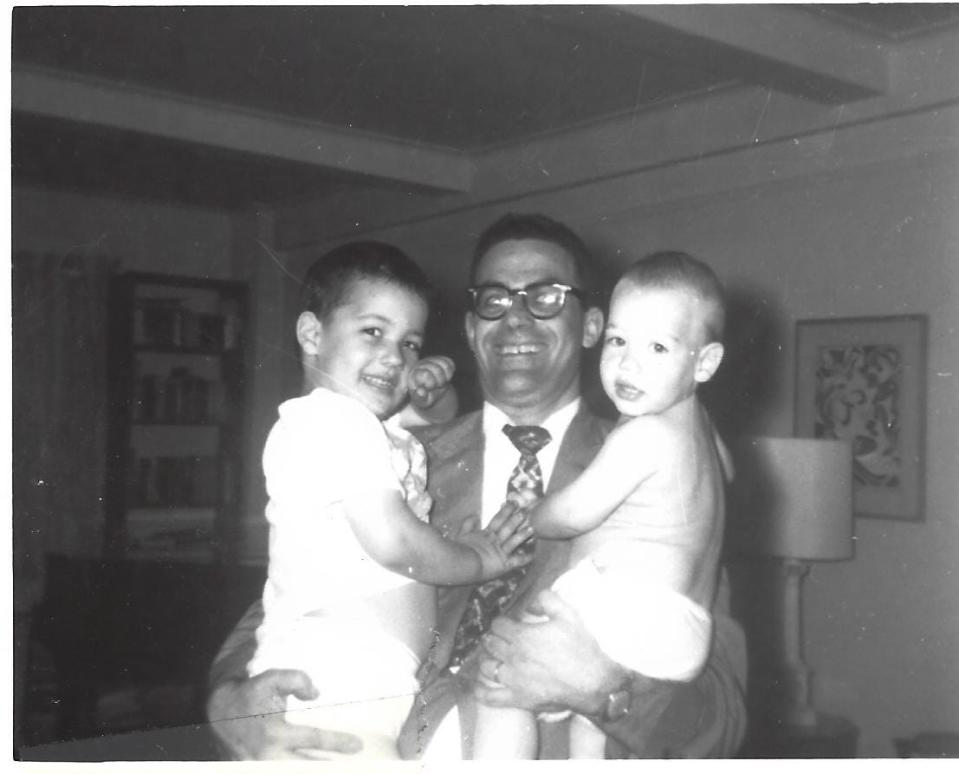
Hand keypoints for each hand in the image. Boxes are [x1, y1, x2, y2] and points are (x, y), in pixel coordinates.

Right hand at [206, 669, 361, 759]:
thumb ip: (296, 679)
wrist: (218, 711)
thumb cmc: (249, 693)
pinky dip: (296, 769)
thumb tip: (316, 694)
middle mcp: (269, 756)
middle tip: (351, 766)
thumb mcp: (271, 678)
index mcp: (276, 734)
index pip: (314, 739)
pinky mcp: (253, 770)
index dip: (338, 743)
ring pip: (293, 772)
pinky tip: (312, 766)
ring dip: (314, 769)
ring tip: (336, 766)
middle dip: (328, 768)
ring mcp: (260, 767)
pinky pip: (279, 771)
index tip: (358, 745)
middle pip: (306, 769)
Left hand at [407, 356, 454, 410]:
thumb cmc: (424, 397)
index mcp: (414, 374)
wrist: (431, 392)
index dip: (431, 383)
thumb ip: (420, 397)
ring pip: (445, 365)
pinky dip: (451, 371)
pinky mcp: (439, 359)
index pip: (426, 373)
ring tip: (442, 382)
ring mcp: (431, 360)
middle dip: (441, 381)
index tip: (430, 389)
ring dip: (447, 377)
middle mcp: (421, 364)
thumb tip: (421, 392)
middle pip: (437, 370)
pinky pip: (449, 362)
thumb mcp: (421, 401)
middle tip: (437, 386)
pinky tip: (446, 377)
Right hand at [458, 502, 533, 579]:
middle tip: (525, 510)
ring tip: (532, 528)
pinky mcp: (503, 563)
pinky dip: (525, 559)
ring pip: (514, 540)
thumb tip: (475, 514)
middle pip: (507, 526)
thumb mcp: (460, 535)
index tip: (511, 503)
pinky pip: (517, 561)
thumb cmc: (458, 551)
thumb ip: (468, 524)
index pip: (497, 519)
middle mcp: (494, 541)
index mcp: (485, 534)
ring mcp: (500, 551)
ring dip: (523, 534)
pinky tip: (533, 556)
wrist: (460, 563)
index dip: (505, 511)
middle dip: (516, 518)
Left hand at [473, 589, 627, 714]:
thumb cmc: (581, 648)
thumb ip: (546, 600)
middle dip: (492, 640)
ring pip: (487, 668)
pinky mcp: (518, 699)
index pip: (498, 625)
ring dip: (486, 661)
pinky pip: (490, 697)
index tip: (506, 625)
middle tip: (497, 640)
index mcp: (522, 635)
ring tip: (489, 659)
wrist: (593, 682)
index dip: (501, 623)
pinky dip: (481, 691)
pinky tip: (479, 687)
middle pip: (491, 644)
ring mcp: (513, 679)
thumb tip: (530, 604)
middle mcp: (513, 656)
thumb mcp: (568, 614)